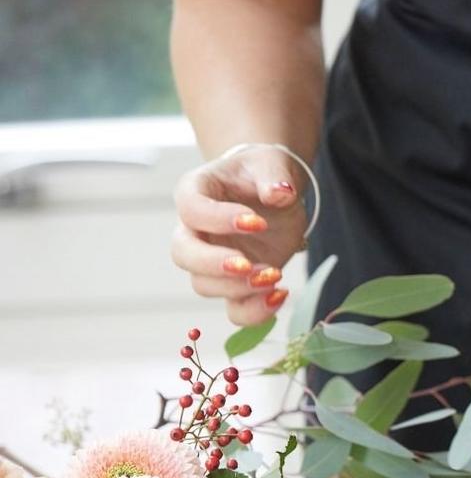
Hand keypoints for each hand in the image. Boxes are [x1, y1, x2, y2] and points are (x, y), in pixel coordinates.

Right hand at [171, 144, 307, 325]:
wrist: (271, 194)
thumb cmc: (263, 174)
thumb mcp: (271, 165)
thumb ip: (274, 175)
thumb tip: (280, 192)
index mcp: (196, 193)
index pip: (191, 208)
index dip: (218, 219)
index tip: (257, 222)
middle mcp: (195, 230)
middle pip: (184, 254)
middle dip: (214, 264)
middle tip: (248, 265)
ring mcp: (211, 261)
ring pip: (204, 285)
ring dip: (239, 288)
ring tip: (275, 275)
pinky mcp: (234, 284)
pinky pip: (233, 309)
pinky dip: (255, 312)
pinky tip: (280, 295)